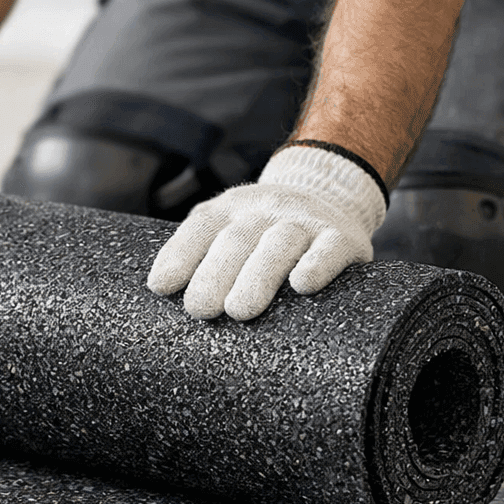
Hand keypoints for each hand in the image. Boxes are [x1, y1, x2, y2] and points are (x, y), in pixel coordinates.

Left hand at [147, 145, 388, 319]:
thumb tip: (164, 295)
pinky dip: (316, 264)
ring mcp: (304, 221)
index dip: (179, 255)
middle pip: (236, 240)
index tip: (161, 287)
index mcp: (230, 210)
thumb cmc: (268, 231)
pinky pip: (329, 248)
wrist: (332, 192)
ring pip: (279, 243)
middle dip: (214, 275)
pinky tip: (302, 284)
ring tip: (239, 310)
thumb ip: (202, 255)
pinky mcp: (342, 237)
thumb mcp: (232, 228)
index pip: (201, 228)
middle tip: (200, 309)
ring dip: (257, 276)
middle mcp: (264, 209)